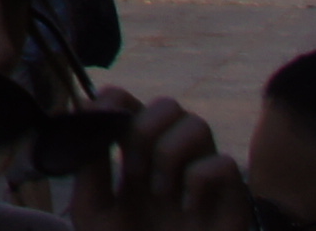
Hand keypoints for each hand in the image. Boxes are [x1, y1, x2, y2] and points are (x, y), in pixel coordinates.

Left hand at [66, 96, 249, 230]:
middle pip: (167, 105)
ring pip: (198, 124)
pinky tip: (186, 206)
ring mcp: (202, 182)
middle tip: (132, 172)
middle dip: (144, 129)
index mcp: (136, 162)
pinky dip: (200, 178)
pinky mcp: (231, 204)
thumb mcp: (95, 214)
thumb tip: (85, 121)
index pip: (130, 103)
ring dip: (170, 151)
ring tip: (159, 190)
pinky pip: (225, 164)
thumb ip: (89, 167)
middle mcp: (171, 165)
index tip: (100, 123)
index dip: (115, 100)